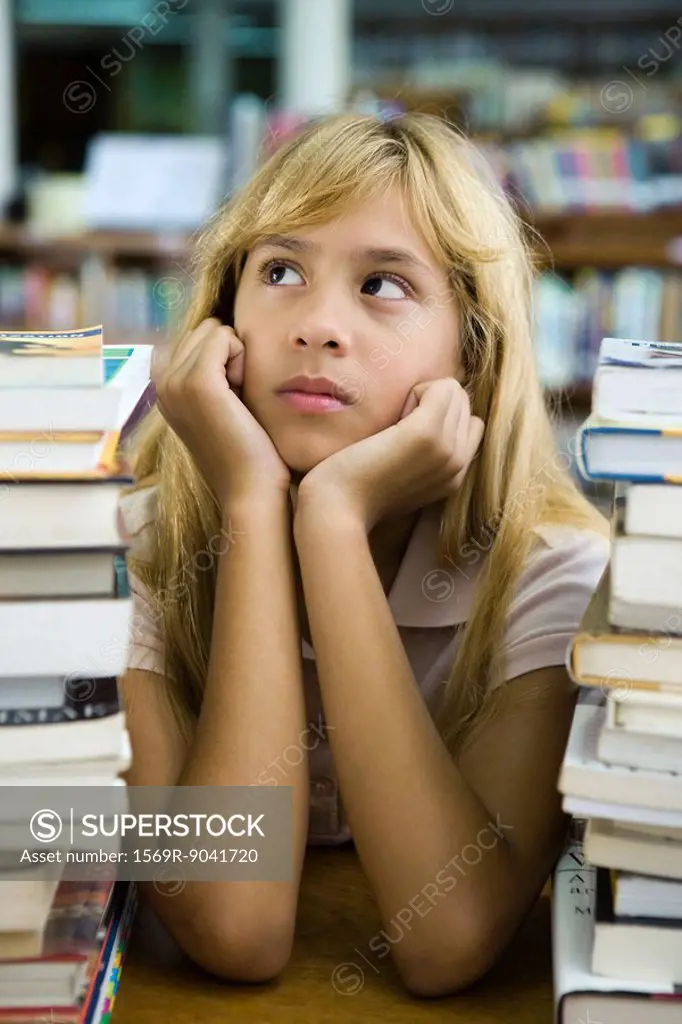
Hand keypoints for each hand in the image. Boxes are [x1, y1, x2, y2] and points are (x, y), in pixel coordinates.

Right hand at [154, 318, 289, 508]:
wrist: (250, 490)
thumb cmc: (248, 452)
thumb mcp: (224, 406)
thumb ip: (215, 374)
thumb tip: (221, 334)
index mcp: (165, 389)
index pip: (197, 338)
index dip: (224, 359)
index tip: (230, 401)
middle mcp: (162, 383)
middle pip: (205, 329)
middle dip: (229, 353)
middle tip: (237, 399)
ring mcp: (175, 382)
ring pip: (214, 330)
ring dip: (237, 357)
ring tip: (238, 399)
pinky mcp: (197, 382)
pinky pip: (224, 337)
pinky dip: (242, 358)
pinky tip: (242, 393)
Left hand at [297, 379, 484, 531]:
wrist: (339, 508)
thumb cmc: (358, 489)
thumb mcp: (404, 475)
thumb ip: (426, 455)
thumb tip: (425, 419)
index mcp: (455, 476)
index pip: (471, 423)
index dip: (440, 418)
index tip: (407, 437)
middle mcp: (459, 464)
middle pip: (464, 404)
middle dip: (433, 404)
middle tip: (398, 430)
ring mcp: (447, 448)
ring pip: (455, 392)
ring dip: (424, 397)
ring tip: (396, 426)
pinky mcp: (427, 433)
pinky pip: (442, 387)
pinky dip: (416, 392)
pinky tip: (393, 419)